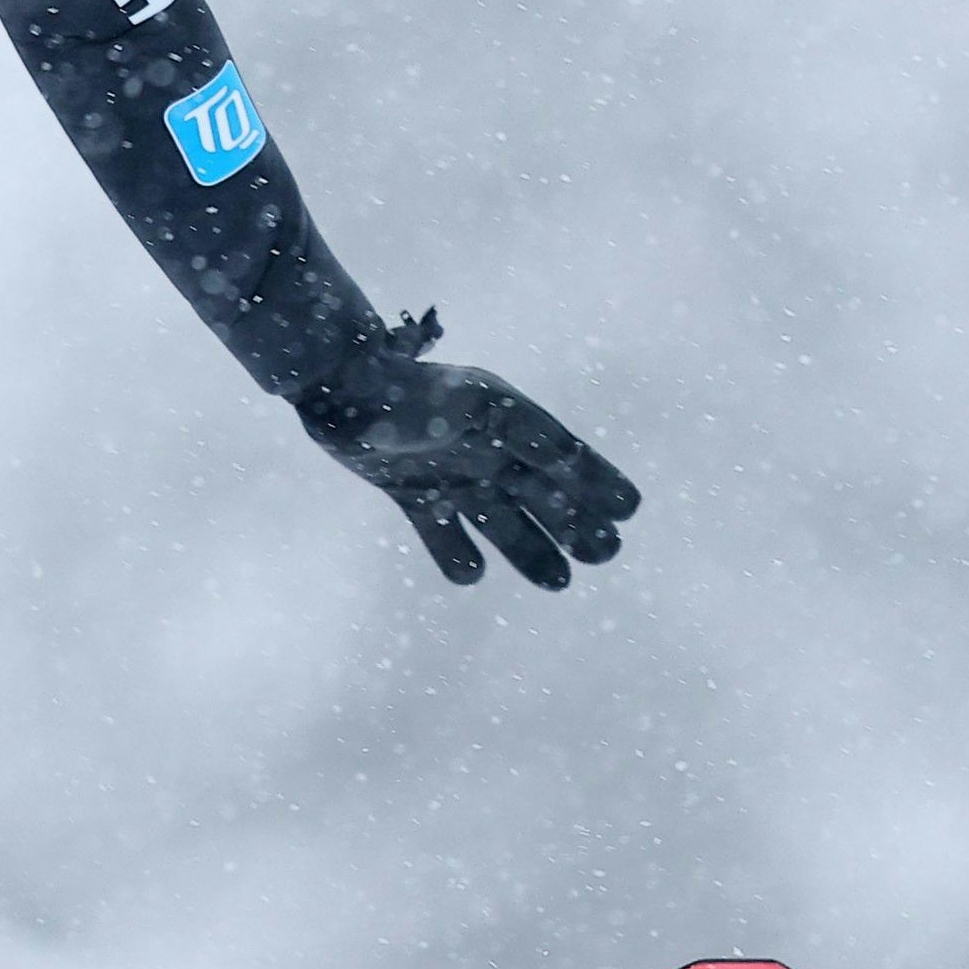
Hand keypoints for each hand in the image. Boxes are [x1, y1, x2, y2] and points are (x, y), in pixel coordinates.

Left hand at [294, 310, 641, 589]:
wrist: (339, 388)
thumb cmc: (413, 393)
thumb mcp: (481, 408)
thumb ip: (530, 434)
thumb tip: (577, 462)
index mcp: (507, 420)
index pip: (564, 456)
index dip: (597, 482)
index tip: (629, 510)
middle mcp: (484, 449)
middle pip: (540, 495)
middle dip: (574, 524)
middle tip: (606, 554)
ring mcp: (449, 473)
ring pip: (501, 521)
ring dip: (530, 550)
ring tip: (560, 581)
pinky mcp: (412, 494)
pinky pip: (443, 532)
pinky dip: (456, 554)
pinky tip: (472, 572)